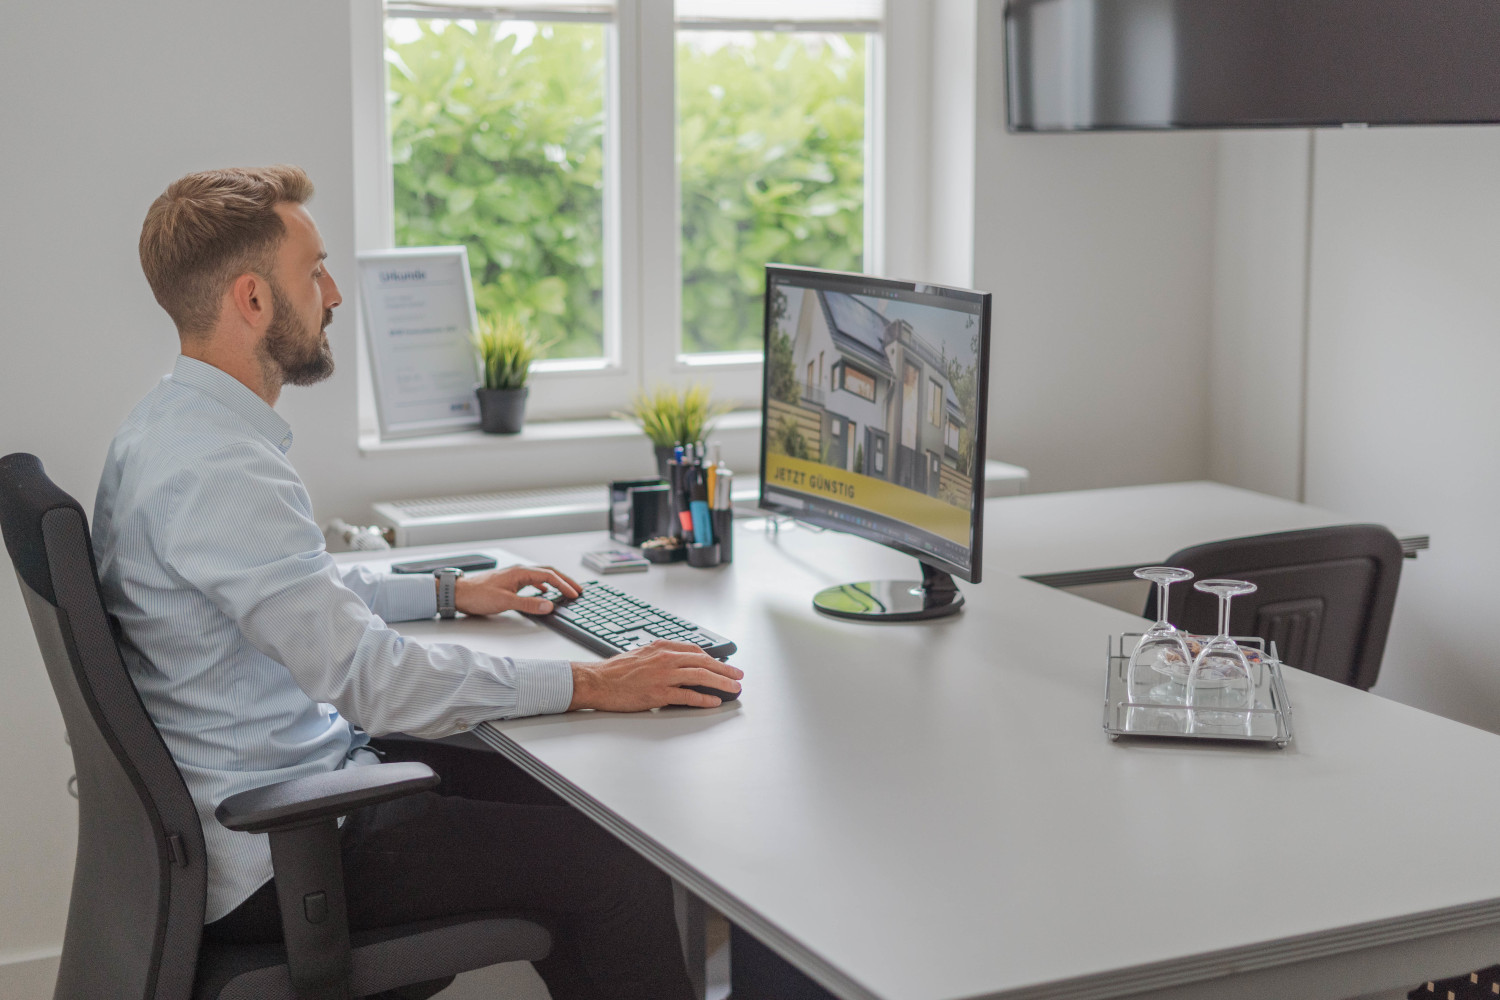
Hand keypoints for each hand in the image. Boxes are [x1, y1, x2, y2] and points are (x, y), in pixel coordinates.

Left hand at [450, 564, 582, 616]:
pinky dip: (543, 585)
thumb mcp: (506, 602)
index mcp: (520, 572)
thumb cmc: (478, 595)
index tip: (575, 594)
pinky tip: (544, 592)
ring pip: (540, 576)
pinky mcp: (509, 582)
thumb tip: (550, 605)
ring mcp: (514, 576)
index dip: (564, 585)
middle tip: (578, 589)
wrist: (459, 593)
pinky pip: (532, 581)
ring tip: (566, 590)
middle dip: (565, 580)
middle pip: (548, 572)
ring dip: (555, 582)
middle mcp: (519, 571)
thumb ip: (529, 604)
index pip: (549, 575)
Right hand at [569, 640, 743, 710]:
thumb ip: (660, 655)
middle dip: (725, 669)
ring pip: (700, 676)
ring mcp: (663, 676)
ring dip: (721, 682)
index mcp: (661, 647)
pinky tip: (714, 701)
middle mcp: (665, 658)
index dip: (713, 658)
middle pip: (703, 662)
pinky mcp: (659, 693)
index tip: (724, 665)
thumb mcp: (640, 654)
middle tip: (738, 675)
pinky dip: (704, 698)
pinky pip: (687, 695)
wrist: (597, 681)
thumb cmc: (615, 671)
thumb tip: (678, 661)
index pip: (695, 651)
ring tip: (734, 688)